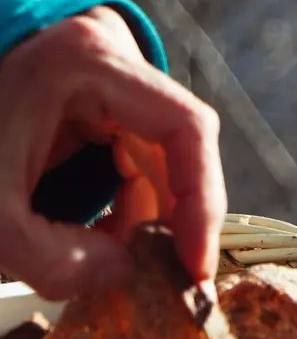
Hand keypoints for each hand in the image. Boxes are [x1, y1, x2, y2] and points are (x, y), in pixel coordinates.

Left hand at [0, 9, 223, 299]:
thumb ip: (52, 258)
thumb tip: (122, 273)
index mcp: (87, 64)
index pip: (184, 125)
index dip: (201, 197)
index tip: (195, 263)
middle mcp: (111, 59)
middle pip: (179, 144)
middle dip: (175, 217)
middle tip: (173, 279)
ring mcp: (107, 78)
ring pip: (159, 155)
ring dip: (149, 215)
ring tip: (119, 264)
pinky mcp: (97, 102)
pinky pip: (134, 155)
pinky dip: (127, 203)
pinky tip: (102, 239)